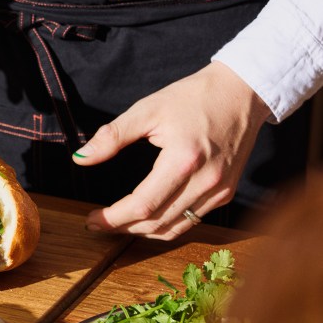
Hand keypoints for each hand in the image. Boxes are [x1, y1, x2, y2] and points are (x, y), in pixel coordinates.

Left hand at [72, 62, 272, 238]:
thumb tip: (80, 159)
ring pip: (174, 229)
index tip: (91, 220)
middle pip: (156, 223)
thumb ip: (112, 136)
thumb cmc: (193, 97)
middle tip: (97, 223)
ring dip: (142, 231)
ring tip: (118, 223)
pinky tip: (146, 217)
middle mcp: (206, 181)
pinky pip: (191, 221)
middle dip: (122, 228)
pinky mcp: (226, 192)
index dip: (112, 218)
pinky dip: (165, 225)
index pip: (142, 205)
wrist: (242, 91)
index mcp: (184, 160)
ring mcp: (220, 190)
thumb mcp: (148, 109)